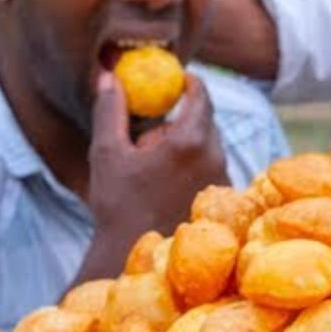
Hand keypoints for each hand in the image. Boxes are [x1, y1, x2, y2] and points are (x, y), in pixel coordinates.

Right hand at [83, 70, 228, 275]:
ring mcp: (223, 181)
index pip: (201, 95)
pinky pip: (211, 169)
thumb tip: (108, 76)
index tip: (176, 78)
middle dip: (183, 117)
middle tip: (155, 126)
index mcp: (190, 142)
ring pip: (209, 146)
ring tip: (153, 165)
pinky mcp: (223, 200)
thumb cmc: (117, 205)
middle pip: (207, 121)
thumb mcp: (107, 152)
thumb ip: (109, 109)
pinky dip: (193, 167)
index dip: (189, 82)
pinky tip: (165, 185)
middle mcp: (215, 159)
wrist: (133, 256)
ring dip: (187, 144)